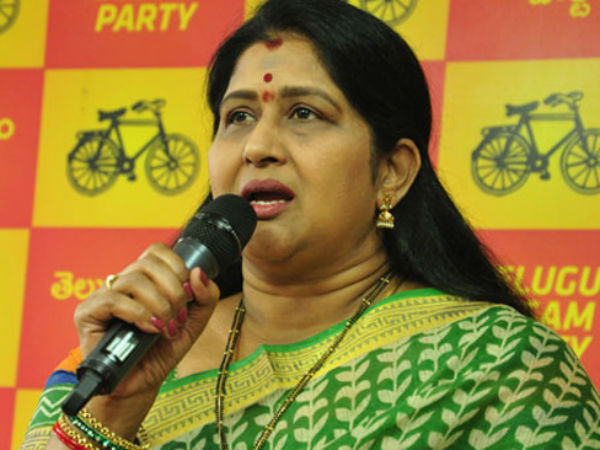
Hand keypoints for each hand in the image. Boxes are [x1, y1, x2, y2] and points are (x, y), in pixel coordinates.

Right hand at [74, 243, 219, 400]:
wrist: (141, 385)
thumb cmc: (162, 351)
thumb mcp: (194, 323)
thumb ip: (205, 296)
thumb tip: (198, 271)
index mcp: (145, 280)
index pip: (157, 252)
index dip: (177, 267)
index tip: (189, 295)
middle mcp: (122, 283)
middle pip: (148, 263)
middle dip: (173, 290)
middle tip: (178, 317)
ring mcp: (102, 295)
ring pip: (134, 280)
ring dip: (159, 305)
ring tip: (165, 328)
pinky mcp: (87, 312)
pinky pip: (113, 300)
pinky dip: (138, 314)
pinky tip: (149, 329)